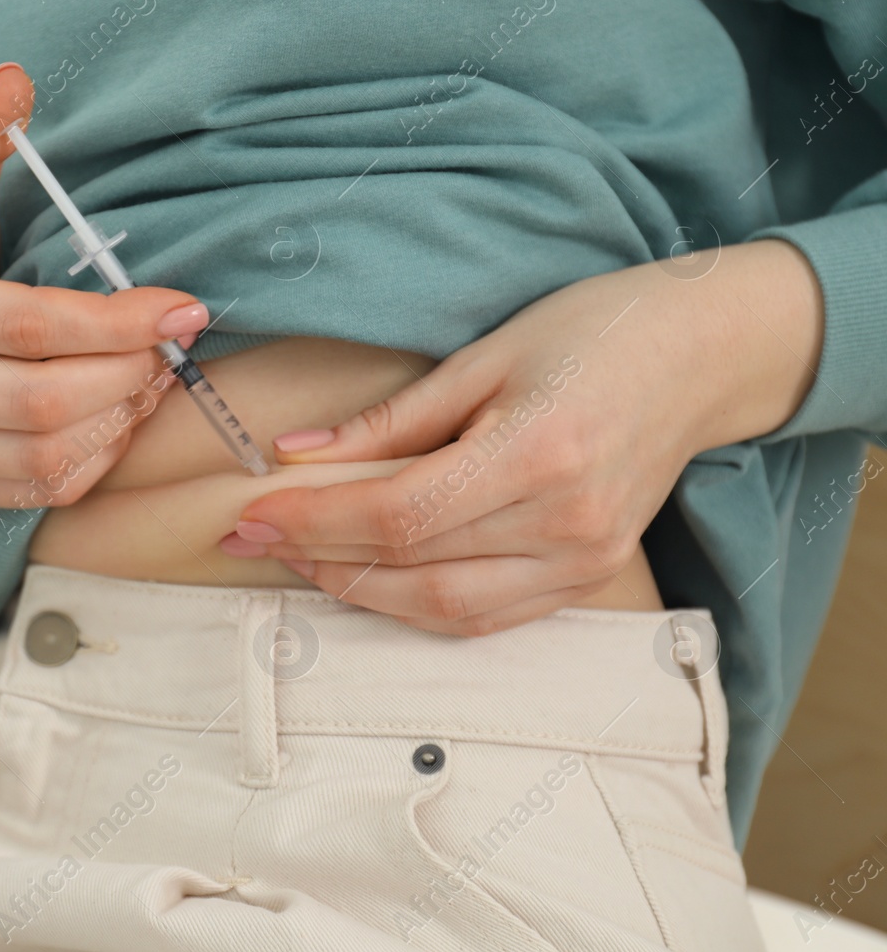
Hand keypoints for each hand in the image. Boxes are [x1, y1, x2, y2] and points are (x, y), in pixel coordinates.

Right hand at [0, 64, 208, 507]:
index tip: (182, 307)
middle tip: (169, 344)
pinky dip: (97, 458)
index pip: (26, 326)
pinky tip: (117, 416)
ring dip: (119, 419)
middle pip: (42, 400)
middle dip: (127, 373)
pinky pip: (41, 492)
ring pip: (46, 456)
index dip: (115, 321)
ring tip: (149, 377)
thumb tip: (16, 77)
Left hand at [224, 240, 822, 634]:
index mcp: (541, 452)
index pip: (401, 513)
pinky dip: (417, 608)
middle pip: (414, 567)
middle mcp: (568, 521)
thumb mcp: (487, 354)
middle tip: (250, 537)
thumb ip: (391, 418)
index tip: (253, 512)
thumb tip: (296, 455)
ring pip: (445, 608)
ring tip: (300, 559)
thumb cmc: (592, 333)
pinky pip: (486, 618)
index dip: (317, 521)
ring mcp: (585, 560)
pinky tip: (369, 581)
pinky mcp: (590, 578)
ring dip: (360, 593)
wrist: (701, 358)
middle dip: (319, 557)